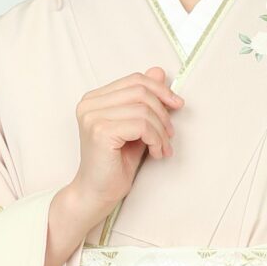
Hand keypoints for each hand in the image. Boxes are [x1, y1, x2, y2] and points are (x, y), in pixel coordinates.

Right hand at [42, 66, 184, 265]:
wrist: (97, 194)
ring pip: (143, 109)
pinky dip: (156, 140)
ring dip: (161, 131)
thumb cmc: (115, 164)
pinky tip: (157, 154)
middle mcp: (89, 104)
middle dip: (163, 113)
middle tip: (170, 135)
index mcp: (94, 99)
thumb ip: (145, 101)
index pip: (134, 80)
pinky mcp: (100, 131)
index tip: (177, 106)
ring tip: (163, 148)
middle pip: (141, 91)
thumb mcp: (136, 127)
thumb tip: (160, 71)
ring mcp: (92, 116)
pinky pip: (141, 125)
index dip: (160, 90)